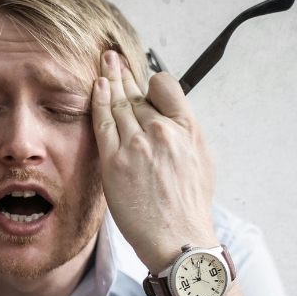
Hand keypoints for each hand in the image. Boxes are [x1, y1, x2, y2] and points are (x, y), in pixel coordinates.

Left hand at [91, 51, 218, 273]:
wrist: (178, 238)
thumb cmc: (189, 206)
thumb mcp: (201, 161)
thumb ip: (183, 134)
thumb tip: (170, 118)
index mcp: (186, 129)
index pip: (165, 86)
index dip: (152, 82)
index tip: (143, 82)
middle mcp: (161, 131)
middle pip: (137, 93)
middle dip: (123, 73)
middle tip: (112, 57)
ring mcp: (136, 145)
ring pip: (118, 103)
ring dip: (108, 81)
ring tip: (102, 65)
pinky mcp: (114, 161)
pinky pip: (102, 123)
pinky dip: (98, 101)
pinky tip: (95, 87)